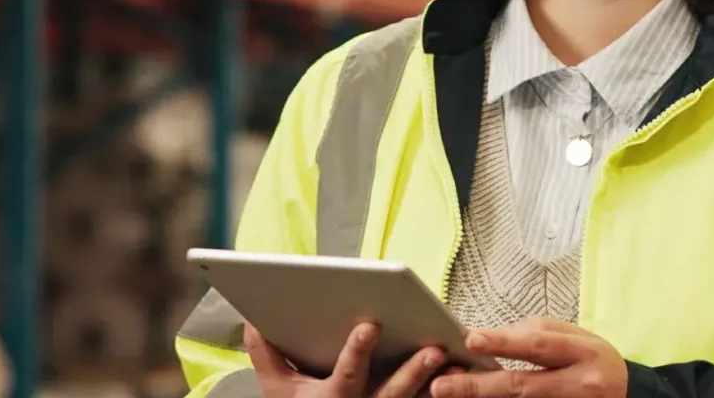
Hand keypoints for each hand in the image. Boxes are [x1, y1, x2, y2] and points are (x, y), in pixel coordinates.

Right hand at [245, 322, 452, 397]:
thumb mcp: (278, 390)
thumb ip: (267, 357)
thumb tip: (252, 323)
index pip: (347, 374)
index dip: (358, 351)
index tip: (370, 325)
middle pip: (391, 393)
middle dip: (413, 372)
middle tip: (433, 349)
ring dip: (437, 384)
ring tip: (456, 364)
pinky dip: (445, 394)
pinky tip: (462, 372)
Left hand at [429, 318, 627, 397]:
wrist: (628, 394)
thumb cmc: (595, 360)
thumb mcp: (576, 337)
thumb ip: (536, 333)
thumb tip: (493, 338)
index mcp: (582, 353)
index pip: (538, 346)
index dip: (503, 343)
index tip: (471, 339)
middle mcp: (577, 386)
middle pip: (521, 386)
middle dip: (477, 386)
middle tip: (441, 386)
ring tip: (451, 396)